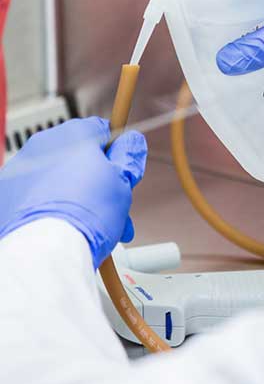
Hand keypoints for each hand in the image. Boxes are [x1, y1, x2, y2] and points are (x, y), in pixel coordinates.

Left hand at [0, 117, 146, 267]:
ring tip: (89, 225)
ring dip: (74, 194)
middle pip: (79, 157)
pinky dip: (48, 206)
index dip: (117, 155)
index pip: (104, 131)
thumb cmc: (85, 217)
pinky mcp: (6, 193)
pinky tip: (62, 227)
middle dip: (97, 181)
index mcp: (74, 134)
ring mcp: (21, 168)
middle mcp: (43, 144)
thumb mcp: (123, 182)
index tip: (122, 175)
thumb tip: (132, 141)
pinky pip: (34, 193)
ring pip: (57, 176)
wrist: (46, 252)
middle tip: (111, 208)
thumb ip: (130, 155)